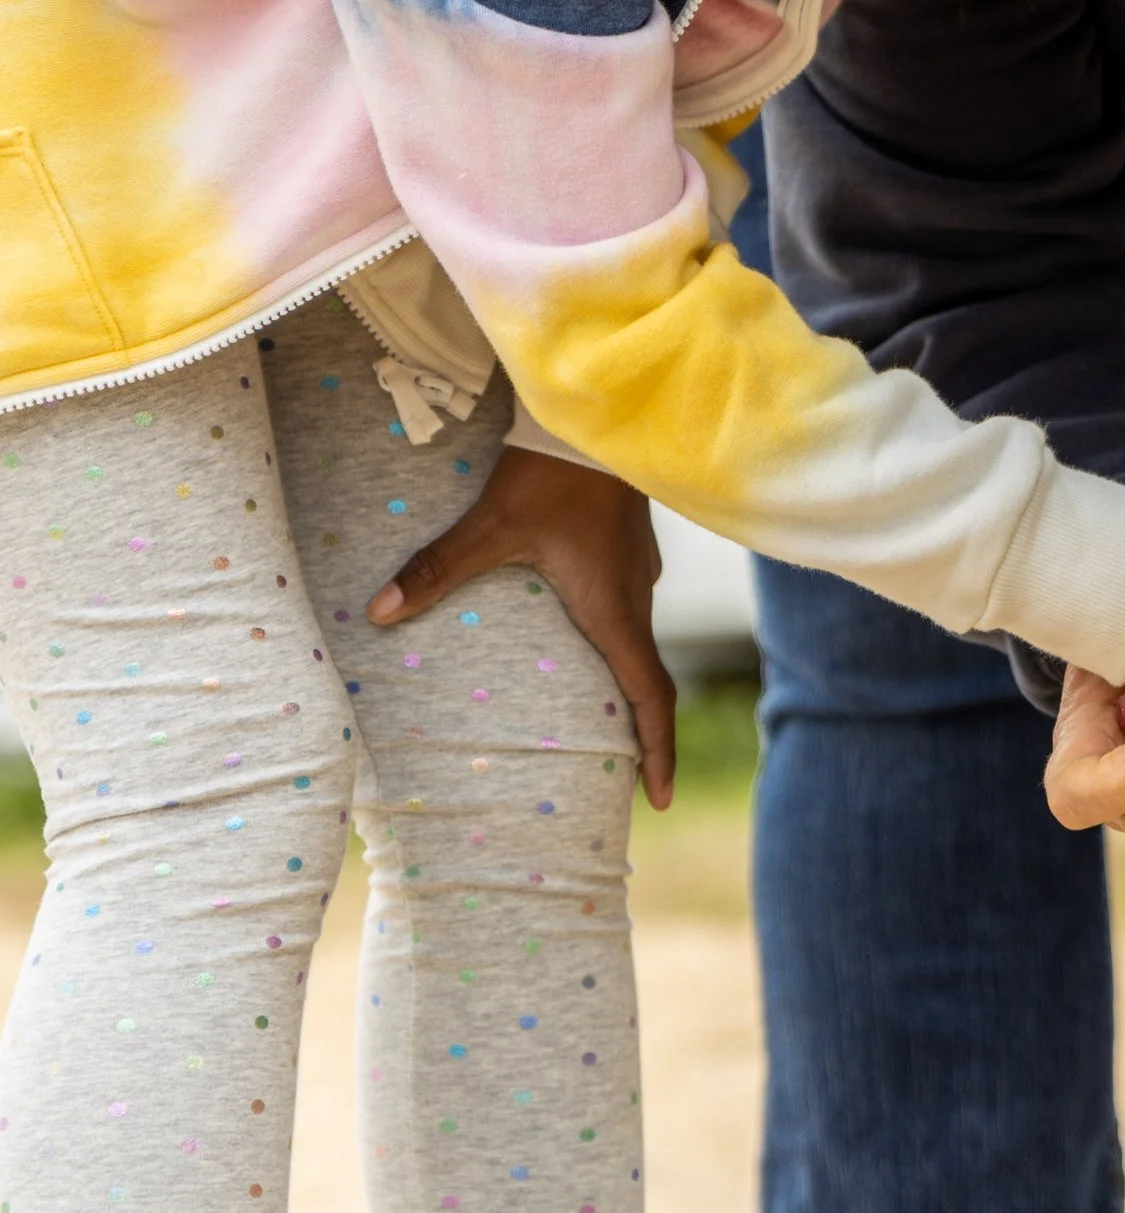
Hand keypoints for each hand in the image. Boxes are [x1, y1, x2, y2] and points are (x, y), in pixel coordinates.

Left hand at [367, 447, 676, 807]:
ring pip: (634, 638)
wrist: (596, 413)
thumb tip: (380, 612)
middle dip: (637, 730)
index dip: (655, 752)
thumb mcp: (492, 526)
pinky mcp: (628, 545)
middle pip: (646, 676)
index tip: (655, 800)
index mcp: (612, 607)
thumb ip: (438, 569)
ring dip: (623, 680)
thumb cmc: (551, 474)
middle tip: (620, 773)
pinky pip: (625, 605)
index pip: (650, 696)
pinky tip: (578, 631)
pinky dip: (611, 638)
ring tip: (596, 713)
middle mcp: (634, 595)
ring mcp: (636, 569)